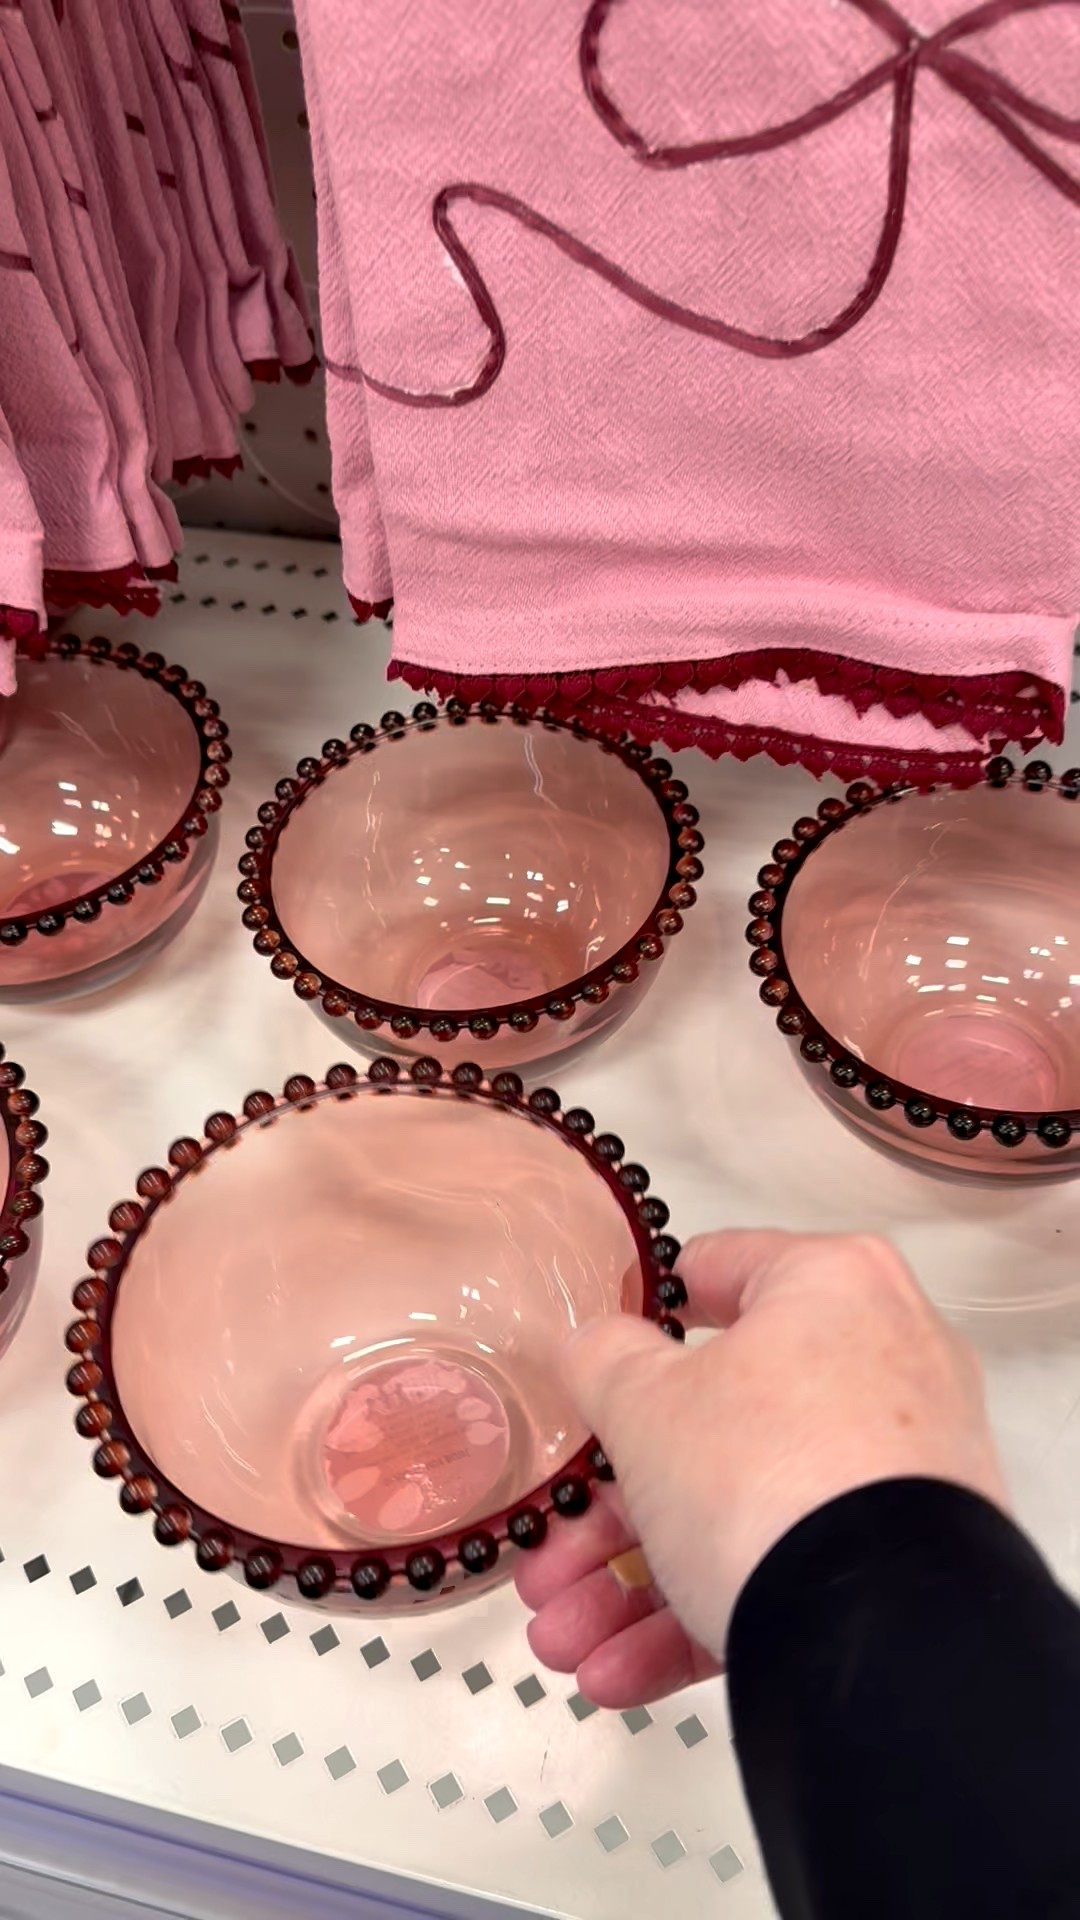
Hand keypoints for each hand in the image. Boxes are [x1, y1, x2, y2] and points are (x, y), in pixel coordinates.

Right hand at [516, 1229, 1007, 1707]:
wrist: (883, 1634)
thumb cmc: (761, 1472)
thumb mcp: (644, 1403)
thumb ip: (605, 1360)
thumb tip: (604, 1346)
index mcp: (831, 1288)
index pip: (722, 1270)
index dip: (645, 1309)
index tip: (597, 1354)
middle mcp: (881, 1366)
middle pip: (715, 1423)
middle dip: (610, 1508)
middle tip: (547, 1557)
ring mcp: (899, 1473)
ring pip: (739, 1512)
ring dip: (634, 1581)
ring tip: (561, 1639)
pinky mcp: (902, 1566)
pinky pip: (784, 1573)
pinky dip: (699, 1617)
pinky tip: (614, 1674)